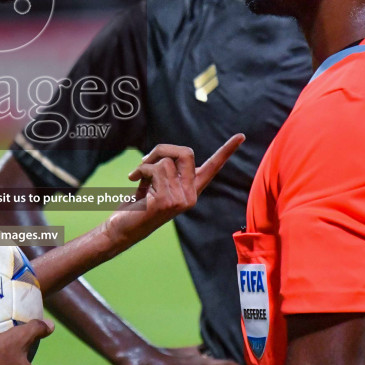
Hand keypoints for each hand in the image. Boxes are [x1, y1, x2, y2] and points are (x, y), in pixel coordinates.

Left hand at [107, 135, 245, 247]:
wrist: (123, 228)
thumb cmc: (139, 202)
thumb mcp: (158, 181)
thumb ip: (169, 168)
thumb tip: (168, 154)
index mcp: (191, 190)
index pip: (213, 168)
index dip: (227, 150)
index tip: (241, 136)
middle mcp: (190, 196)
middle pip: (185, 153)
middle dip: (161, 149)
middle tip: (144, 160)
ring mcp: (180, 200)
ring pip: (165, 161)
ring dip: (146, 164)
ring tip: (138, 179)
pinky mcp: (166, 201)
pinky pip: (154, 169)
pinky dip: (140, 171)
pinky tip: (135, 184)